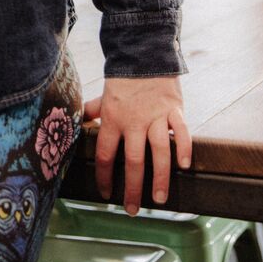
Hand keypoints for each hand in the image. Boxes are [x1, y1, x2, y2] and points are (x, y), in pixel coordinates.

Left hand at [83, 75, 190, 215]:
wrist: (143, 51)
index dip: (105, 177)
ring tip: (160, 199)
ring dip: (160, 177)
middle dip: (133, 188)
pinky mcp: (174, 108)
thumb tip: (78, 123)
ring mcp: (155, 115)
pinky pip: (181, 131)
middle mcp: (133, 120)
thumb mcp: (105, 96)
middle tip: (134, 209)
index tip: (106, 195)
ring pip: (158, 150)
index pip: (106, 154)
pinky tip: (184, 165)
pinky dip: (184, 147)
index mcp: (113, 118)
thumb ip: (93, 111)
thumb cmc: (123, 79)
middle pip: (133, 160)